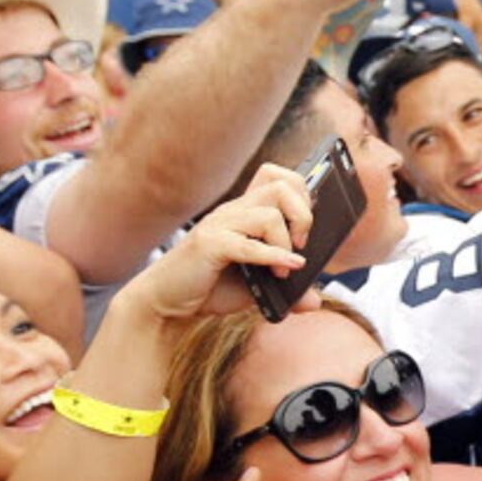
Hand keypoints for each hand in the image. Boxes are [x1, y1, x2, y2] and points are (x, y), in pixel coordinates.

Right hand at [123, 166, 313, 323]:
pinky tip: (288, 268)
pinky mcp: (209, 245)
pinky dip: (273, 256)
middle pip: (281, 186)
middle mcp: (233, 211)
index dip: (302, 195)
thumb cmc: (209, 288)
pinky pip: (247, 244)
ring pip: (269, 214)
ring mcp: (220, 225)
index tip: (305, 230)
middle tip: (300, 246)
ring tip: (283, 273)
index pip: (279, 177)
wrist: (166, 303)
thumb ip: (286, 290)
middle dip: (303, 215)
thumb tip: (315, 302)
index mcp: (245, 212)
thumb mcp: (256, 288)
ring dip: (286, 244)